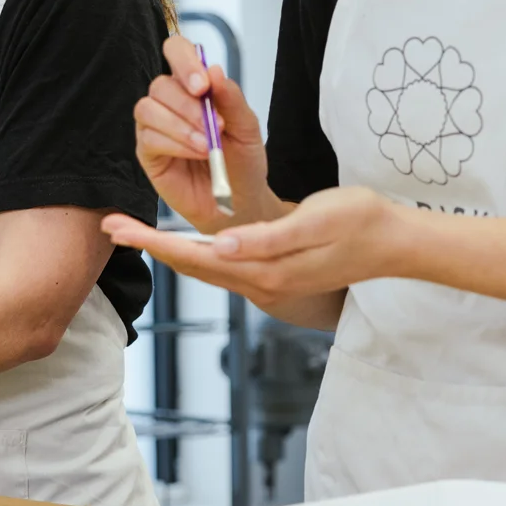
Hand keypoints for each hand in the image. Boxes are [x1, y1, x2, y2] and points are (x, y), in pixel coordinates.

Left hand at [102, 185, 407, 305]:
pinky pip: (222, 268)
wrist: (395, 243)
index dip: (154, 241)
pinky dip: (194, 254)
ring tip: (135, 232)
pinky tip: (182, 244)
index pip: (196, 256)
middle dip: (149, 246)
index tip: (120, 227)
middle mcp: (260, 283)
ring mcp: (267, 284)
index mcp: (265, 269)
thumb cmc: (360, 221)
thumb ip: (267, 239)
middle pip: (192, 265)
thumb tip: (220, 247)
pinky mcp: (274, 276)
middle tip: (110, 226)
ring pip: (205, 268)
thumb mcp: (316, 221)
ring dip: (167, 251)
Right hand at [132, 35, 272, 228]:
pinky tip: (196, 153)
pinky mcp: (148, 152)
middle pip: (160, 84)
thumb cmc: (243, 162)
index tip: (203, 84)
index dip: (184, 61)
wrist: (240, 202)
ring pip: (148, 108)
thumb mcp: (247, 128)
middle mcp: (170, 101)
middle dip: (187, 104)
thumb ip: (231, 98)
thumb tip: (213, 69)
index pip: (176, 52)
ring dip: (180, 125)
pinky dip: (174, 143)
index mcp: (193, 85)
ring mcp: (155, 126)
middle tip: (214, 123)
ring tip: (207, 146)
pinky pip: (148, 137)